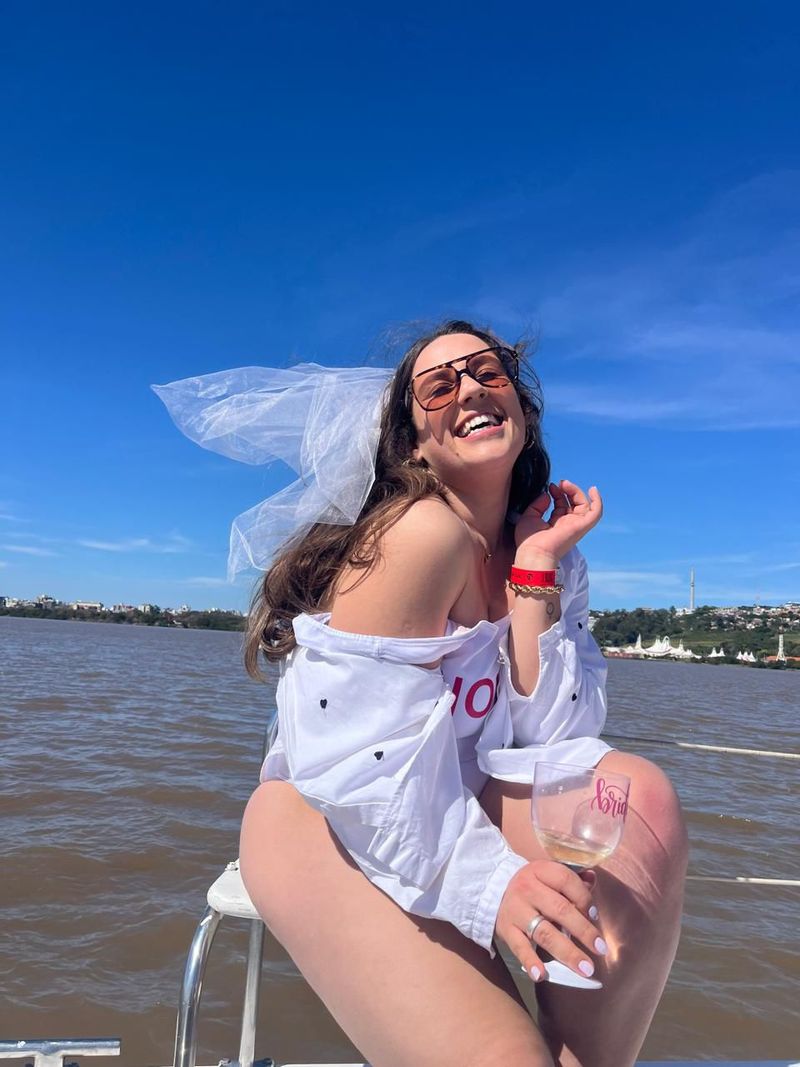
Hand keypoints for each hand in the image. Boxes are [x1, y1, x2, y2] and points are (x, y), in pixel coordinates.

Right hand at [495, 860, 604, 982]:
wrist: (493, 890)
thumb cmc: (532, 886)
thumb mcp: (548, 876)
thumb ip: (573, 880)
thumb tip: (593, 879)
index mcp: (540, 871)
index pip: (566, 880)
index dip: (583, 898)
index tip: (594, 916)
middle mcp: (527, 889)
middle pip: (560, 909)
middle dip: (583, 930)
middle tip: (601, 948)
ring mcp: (516, 910)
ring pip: (544, 932)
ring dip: (567, 952)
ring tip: (585, 968)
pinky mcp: (506, 930)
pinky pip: (519, 947)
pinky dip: (530, 961)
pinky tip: (541, 975)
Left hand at [514, 479, 602, 562]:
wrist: (534, 552)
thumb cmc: (529, 540)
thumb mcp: (529, 517)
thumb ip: (538, 505)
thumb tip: (547, 495)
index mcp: (555, 524)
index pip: (561, 505)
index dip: (558, 493)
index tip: (550, 486)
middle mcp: (567, 525)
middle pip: (573, 504)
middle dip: (568, 490)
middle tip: (560, 483)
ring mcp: (575, 525)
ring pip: (584, 505)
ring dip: (577, 492)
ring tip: (566, 484)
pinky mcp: (582, 526)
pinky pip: (596, 513)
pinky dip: (597, 501)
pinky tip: (593, 489)